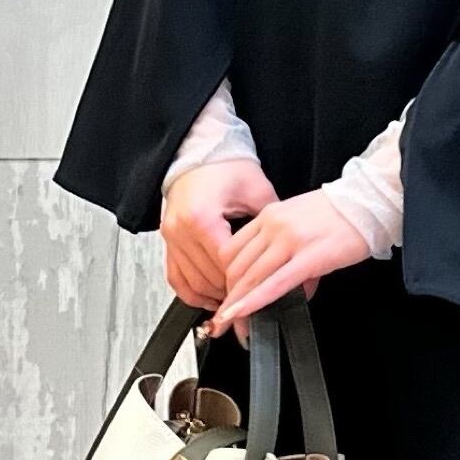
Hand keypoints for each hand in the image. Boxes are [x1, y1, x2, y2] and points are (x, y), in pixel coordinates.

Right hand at [161, 157, 277, 313]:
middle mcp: (181, 230)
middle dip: (233, 294)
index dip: (246, 282)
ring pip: (193, 283)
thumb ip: (272, 227)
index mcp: (202, 218)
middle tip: (254, 305)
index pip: (226, 264)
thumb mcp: (258, 193)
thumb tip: (291, 250)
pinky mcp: (167, 241)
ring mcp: (171, 237)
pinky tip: (211, 300)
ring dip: (215, 297)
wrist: (200, 153)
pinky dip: (193, 293)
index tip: (264, 294)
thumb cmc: (228, 167)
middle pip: (210, 278)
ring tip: (237, 304)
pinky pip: (176, 277)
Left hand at [204, 190, 370, 343]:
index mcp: (269, 215)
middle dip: (226, 298)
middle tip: (222, 322)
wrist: (369, 201)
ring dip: (237, 307)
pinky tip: (243, 314)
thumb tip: (280, 282)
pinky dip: (254, 301)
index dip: (223, 279)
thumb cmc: (341, 213)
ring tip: (232, 327)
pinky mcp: (309, 257)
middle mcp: (273, 226)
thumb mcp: (300, 222)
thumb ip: (284, 247)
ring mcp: (290, 241)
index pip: (232, 250)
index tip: (224, 298)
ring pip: (251, 277)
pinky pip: (275, 284)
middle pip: (236, 267)